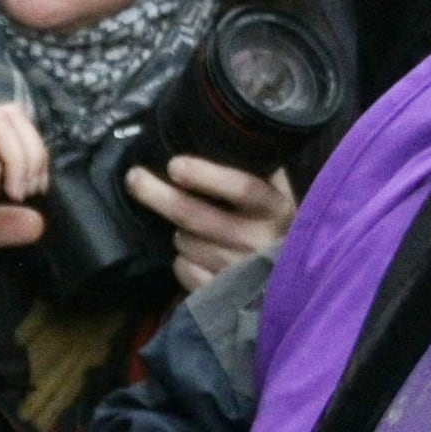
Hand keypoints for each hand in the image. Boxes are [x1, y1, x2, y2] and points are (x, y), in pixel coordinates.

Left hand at [127, 152, 294, 293]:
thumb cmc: (282, 231)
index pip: (243, 189)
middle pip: (197, 217)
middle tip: (135, 178)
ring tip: (195, 228)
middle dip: (160, 196)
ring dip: (180, 232)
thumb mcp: (284, 199)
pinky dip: (182, 260)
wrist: (295, 284)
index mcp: (278, 210)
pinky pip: (183, 269)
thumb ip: (265, 172)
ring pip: (185, 241)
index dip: (207, 176)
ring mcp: (238, 270)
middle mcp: (259, 241)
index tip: (175, 165)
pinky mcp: (221, 293)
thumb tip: (231, 138)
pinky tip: (197, 256)